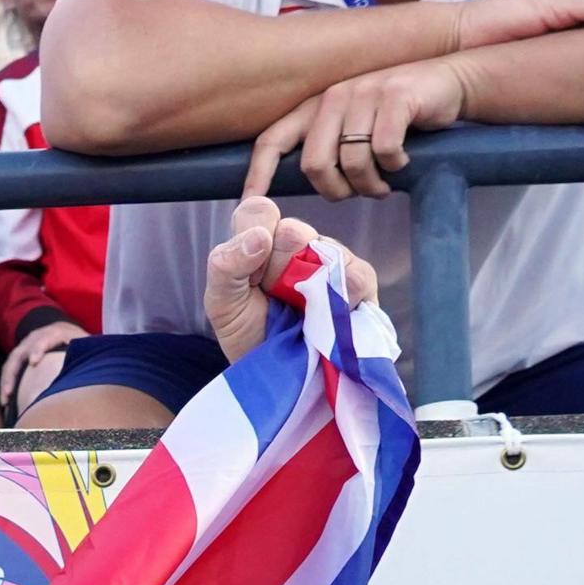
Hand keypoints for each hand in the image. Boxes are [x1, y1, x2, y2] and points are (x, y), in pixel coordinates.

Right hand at [0, 320, 84, 415]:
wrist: (61, 330)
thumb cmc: (76, 340)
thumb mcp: (84, 342)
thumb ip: (87, 350)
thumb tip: (96, 365)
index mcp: (53, 333)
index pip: (43, 339)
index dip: (38, 349)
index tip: (34, 361)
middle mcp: (34, 338)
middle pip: (20, 353)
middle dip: (13, 372)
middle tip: (10, 390)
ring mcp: (24, 346)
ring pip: (11, 362)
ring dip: (6, 381)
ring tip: (6, 399)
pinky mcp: (19, 356)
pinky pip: (9, 369)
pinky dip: (7, 383)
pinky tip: (7, 399)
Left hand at [202, 196, 377, 360]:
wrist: (277, 373)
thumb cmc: (249, 331)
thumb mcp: (222, 301)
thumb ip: (226, 264)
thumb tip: (260, 236)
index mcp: (262, 237)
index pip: (258, 211)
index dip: (252, 241)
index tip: (249, 276)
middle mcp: (299, 241)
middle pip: (293, 231)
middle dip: (277, 272)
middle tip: (274, 299)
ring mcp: (332, 258)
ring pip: (325, 250)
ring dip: (307, 289)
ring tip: (298, 313)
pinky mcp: (361, 281)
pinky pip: (356, 276)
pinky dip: (338, 300)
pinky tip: (323, 319)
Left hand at [247, 58, 474, 203]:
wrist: (449, 82)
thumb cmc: (400, 116)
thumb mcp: (356, 130)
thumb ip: (330, 150)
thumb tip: (313, 188)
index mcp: (316, 108)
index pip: (273, 140)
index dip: (257, 173)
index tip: (249, 204)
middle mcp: (334, 97)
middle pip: (315, 164)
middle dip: (336, 191)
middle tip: (359, 194)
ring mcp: (364, 93)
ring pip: (352, 162)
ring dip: (371, 185)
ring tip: (386, 182)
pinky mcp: (395, 96)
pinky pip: (384, 151)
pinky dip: (396, 166)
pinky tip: (404, 160)